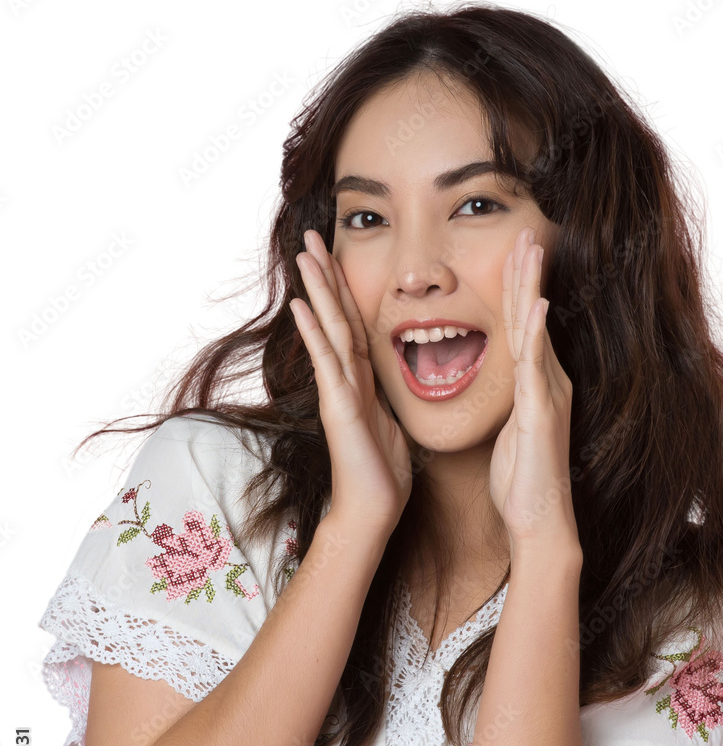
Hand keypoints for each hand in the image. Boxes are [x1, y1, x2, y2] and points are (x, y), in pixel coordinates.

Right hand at [291, 230, 410, 532]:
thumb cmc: (383, 472)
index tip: (337, 256)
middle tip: (312, 236)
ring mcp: (340, 391)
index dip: (345, 289)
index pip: (353, 324)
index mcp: (362, 380)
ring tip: (305, 253)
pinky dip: (316, 333)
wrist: (373, 508)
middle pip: (336, 316)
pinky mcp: (339, 407)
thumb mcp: (393, 422)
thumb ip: (387, 396)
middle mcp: (347, 379)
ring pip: (330, 330)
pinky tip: (302, 305)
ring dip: (318, 290)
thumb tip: (396, 379)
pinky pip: (328, 363)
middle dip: (325, 276)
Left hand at [489, 226, 577, 552]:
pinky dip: (535, 334)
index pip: (522, 324)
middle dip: (528, 271)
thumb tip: (505, 389)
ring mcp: (547, 393)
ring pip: (535, 329)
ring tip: (531, 247)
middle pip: (531, 315)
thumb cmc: (522, 479)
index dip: (517, 287)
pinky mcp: (541, 412)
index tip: (515, 251)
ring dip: (531, 286)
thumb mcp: (511, 431)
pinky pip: (536, 366)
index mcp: (536, 383)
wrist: (539, 518)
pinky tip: (534, 305)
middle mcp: (546, 380)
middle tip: (527, 230)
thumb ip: (511, 403)